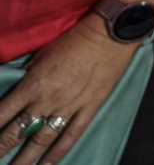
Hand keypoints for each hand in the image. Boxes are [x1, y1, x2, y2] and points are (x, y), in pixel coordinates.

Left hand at [0, 17, 140, 164]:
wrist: (111, 33)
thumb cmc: (74, 39)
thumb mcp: (42, 53)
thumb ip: (29, 75)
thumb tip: (19, 88)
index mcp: (33, 85)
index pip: (1, 114)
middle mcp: (47, 100)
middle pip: (17, 132)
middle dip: (1, 149)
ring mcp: (69, 106)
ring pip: (42, 140)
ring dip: (25, 159)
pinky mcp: (89, 108)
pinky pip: (71, 134)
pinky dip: (58, 152)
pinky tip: (47, 164)